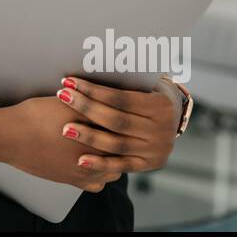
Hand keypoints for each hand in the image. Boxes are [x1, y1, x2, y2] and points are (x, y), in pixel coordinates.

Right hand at [0, 94, 125, 192]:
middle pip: (122, 151)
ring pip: (114, 170)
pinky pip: (98, 184)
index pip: (122, 128)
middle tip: (121, 134)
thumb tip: (105, 98)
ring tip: (108, 149)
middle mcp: (95, 152)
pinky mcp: (73, 180)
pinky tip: (93, 164)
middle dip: (123, 142)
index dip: (125, 122)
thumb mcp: (66, 101)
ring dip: (114, 161)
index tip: (125, 119)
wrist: (11, 135)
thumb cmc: (34, 115)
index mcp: (96, 129)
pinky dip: (99, 176)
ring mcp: (85, 169)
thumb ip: (90, 102)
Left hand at [55, 75, 182, 175]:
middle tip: (62, 97)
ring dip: (89, 137)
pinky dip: (99, 164)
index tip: (70, 82)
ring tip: (65, 128)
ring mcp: (155, 150)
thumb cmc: (149, 93)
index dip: (94, 91)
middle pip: (117, 121)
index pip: (122, 99)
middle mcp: (161, 131)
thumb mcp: (145, 84)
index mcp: (161, 106)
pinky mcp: (147, 165)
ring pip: (116, 145)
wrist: (173, 118)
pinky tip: (80, 160)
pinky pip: (120, 166)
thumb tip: (89, 70)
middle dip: (87, 108)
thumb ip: (124, 82)